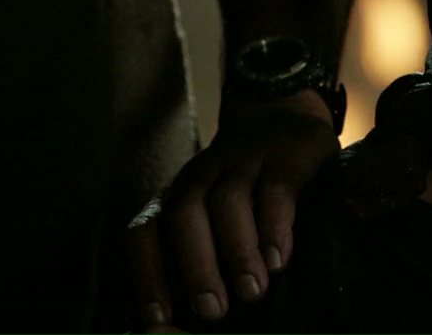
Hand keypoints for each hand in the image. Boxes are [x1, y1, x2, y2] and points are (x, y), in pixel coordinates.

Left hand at [125, 92, 339, 325]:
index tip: (158, 317)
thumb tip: (171, 320)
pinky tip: (280, 260)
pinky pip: (276, 188)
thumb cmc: (242, 188)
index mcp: (176, 195)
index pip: (145, 230)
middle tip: (213, 311)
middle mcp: (201, 176)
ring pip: (228, 200)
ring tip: (253, 293)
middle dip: (196, 265)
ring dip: (237, 249)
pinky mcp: (285, 155)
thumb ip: (195, 251)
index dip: (148, 272)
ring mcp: (243, 161)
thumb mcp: (209, 212)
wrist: (282, 116)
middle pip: (185, 214)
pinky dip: (276, 225)